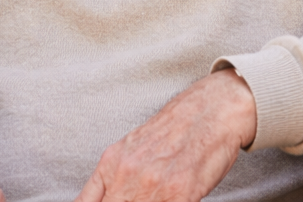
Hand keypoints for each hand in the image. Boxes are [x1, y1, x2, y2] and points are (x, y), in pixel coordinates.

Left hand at [73, 69, 257, 201]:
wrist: (213, 109)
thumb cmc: (175, 127)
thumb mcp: (130, 147)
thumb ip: (108, 179)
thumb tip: (90, 200)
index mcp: (111, 164)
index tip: (112, 200)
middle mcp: (128, 175)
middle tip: (141, 197)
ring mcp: (154, 186)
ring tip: (158, 196)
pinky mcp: (181, 195)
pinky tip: (174, 197)